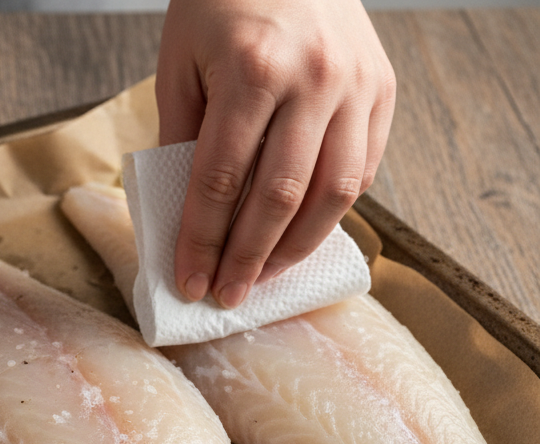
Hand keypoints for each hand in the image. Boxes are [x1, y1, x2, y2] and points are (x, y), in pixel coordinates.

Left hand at [156, 0, 394, 308]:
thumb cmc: (219, 4)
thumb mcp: (180, 62)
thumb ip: (181, 135)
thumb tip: (186, 214)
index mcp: (253, 71)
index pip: (222, 180)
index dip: (203, 239)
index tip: (189, 281)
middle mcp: (313, 80)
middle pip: (279, 197)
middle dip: (248, 258)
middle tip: (226, 295)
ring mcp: (357, 84)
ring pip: (334, 192)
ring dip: (296, 247)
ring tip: (265, 277)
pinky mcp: (383, 88)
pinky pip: (364, 167)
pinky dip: (334, 210)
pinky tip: (302, 235)